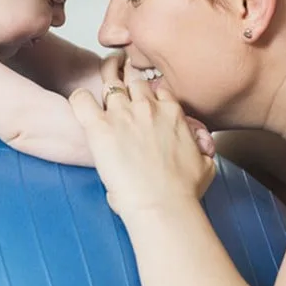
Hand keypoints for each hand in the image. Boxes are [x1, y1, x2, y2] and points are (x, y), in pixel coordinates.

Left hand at [69, 72, 215, 216]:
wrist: (163, 204)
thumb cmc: (184, 191)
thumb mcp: (206, 164)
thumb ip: (201, 150)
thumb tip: (201, 153)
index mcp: (172, 113)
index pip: (159, 89)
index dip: (151, 95)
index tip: (145, 105)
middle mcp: (147, 107)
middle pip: (134, 81)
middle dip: (128, 85)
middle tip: (122, 99)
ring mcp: (122, 114)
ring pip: (110, 84)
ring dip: (106, 89)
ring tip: (102, 99)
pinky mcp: (100, 127)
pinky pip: (81, 99)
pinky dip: (79, 99)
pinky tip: (82, 106)